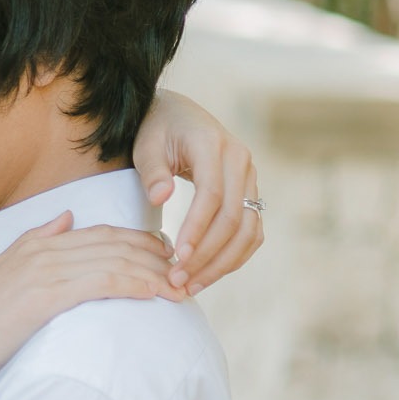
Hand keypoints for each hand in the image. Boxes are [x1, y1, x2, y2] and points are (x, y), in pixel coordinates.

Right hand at [0, 213, 181, 393]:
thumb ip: (33, 242)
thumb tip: (65, 217)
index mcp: (33, 244)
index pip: (98, 232)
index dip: (135, 239)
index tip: (161, 251)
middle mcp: (42, 250)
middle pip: (113, 242)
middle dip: (153, 252)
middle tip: (183, 265)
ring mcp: (45, 272)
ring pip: (114, 260)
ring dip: (153, 270)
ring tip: (180, 282)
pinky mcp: (48, 296)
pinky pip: (104, 282)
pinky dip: (135, 283)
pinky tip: (157, 292)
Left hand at [131, 88, 262, 291]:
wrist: (178, 114)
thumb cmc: (157, 129)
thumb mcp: (146, 145)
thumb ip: (153, 171)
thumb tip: (161, 197)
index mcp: (214, 145)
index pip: (212, 194)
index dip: (197, 229)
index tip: (178, 256)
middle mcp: (241, 160)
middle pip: (234, 218)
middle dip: (207, 254)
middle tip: (179, 280)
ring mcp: (250, 177)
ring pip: (249, 229)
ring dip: (223, 262)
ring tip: (192, 285)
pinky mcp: (250, 193)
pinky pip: (252, 230)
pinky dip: (234, 256)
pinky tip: (209, 274)